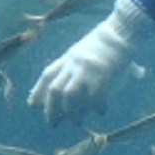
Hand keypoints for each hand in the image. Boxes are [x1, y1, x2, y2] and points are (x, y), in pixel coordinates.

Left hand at [28, 0, 154, 125]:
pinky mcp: (103, 75)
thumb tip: (76, 83)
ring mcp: (87, 70)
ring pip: (69, 96)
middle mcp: (74, 64)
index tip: (32, 105)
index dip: (38, 91)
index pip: (48, 75)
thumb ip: (78, 66)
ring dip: (71, 113)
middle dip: (50, 109)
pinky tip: (102, 111)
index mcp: (69, 58)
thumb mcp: (85, 51)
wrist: (122, 31)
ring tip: (77, 122)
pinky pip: (95, 97)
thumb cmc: (107, 43)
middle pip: (55, 89)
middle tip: (53, 124)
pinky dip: (97, 107)